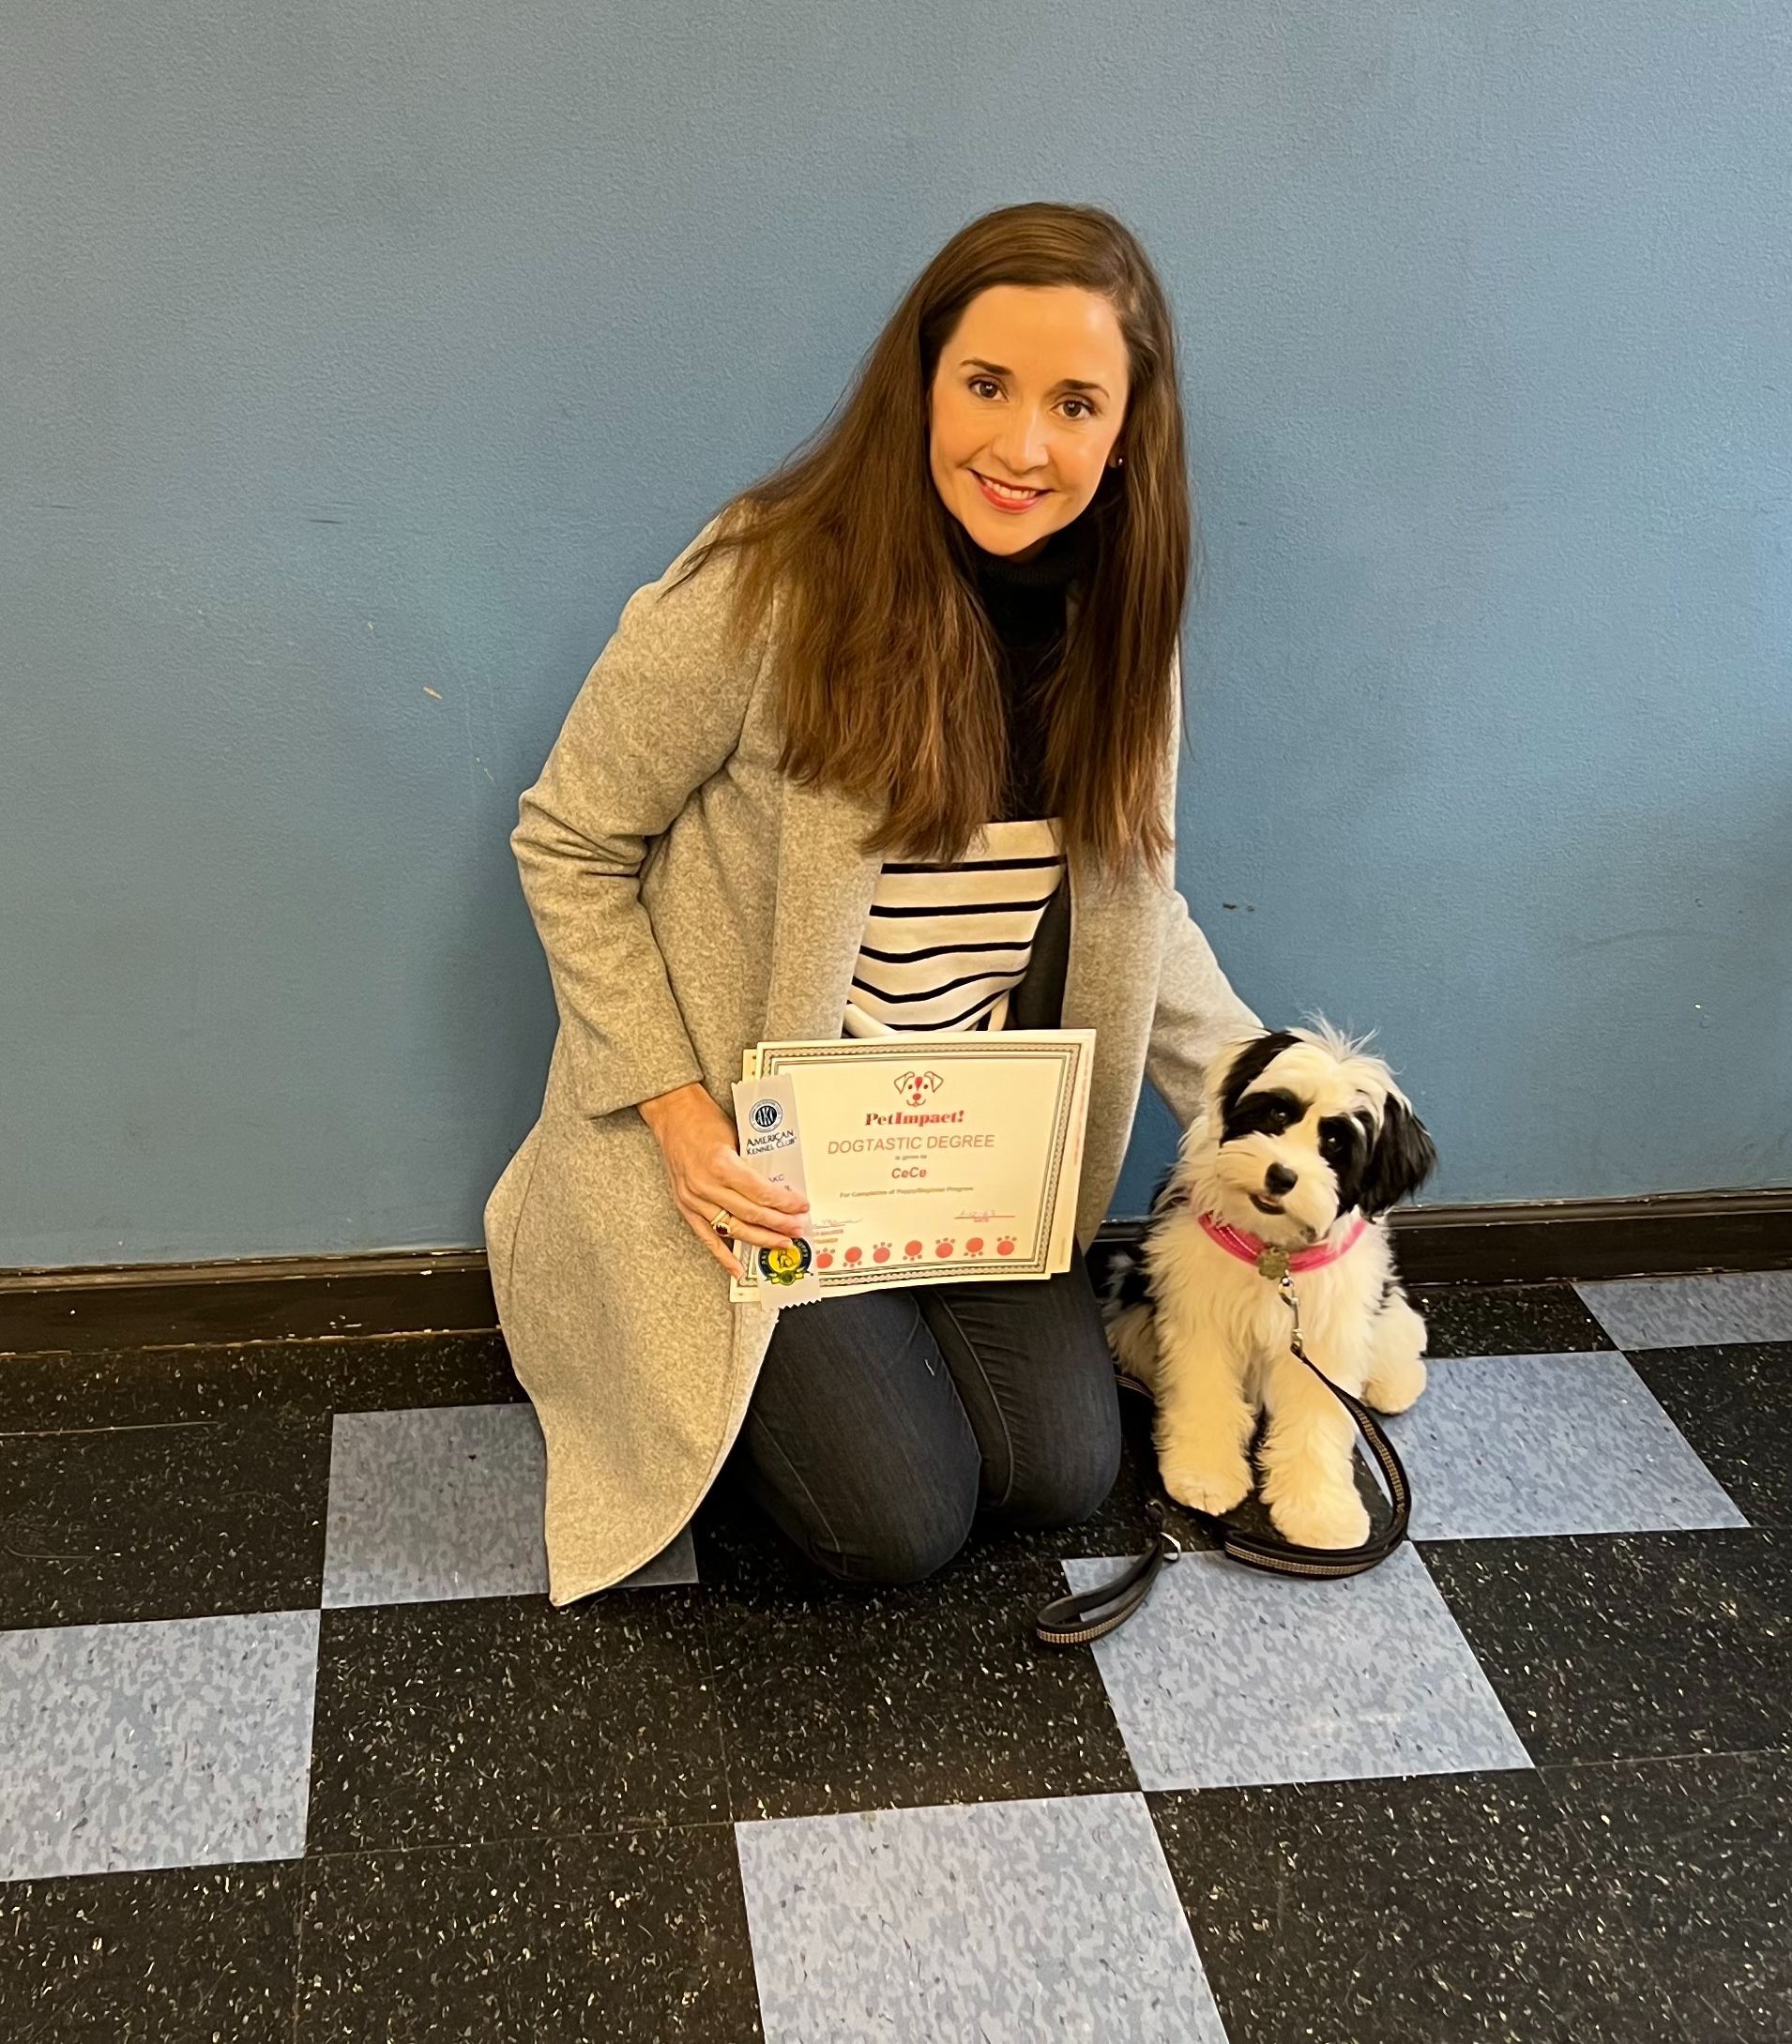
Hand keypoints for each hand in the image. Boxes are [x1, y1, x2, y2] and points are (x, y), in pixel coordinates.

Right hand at [638, 1081, 811, 1279]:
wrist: (672, 1114)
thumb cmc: (704, 1120)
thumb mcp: (737, 1135)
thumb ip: (754, 1162)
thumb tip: (780, 1185)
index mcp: (721, 1164)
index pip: (761, 1193)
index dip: (784, 1203)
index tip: (801, 1207)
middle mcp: (705, 1185)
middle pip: (750, 1214)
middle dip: (778, 1224)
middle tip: (797, 1229)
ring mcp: (693, 1198)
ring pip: (732, 1228)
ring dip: (759, 1239)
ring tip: (780, 1244)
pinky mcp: (685, 1206)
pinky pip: (706, 1236)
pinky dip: (722, 1254)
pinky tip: (737, 1267)